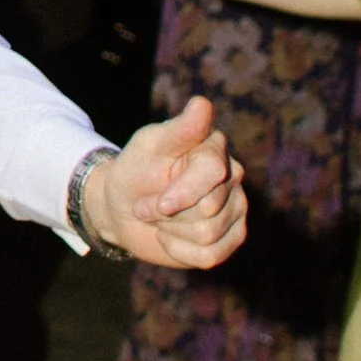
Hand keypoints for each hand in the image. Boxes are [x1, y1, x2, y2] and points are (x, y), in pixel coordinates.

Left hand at [79, 97, 246, 270]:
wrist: (124, 208)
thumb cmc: (136, 171)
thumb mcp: (148, 148)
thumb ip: (178, 130)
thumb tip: (202, 104)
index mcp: (214, 147)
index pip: (211, 172)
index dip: (181, 193)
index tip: (155, 203)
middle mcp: (232, 175)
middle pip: (208, 210)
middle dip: (167, 213)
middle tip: (148, 205)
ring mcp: (236, 207)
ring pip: (208, 235)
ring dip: (171, 231)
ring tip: (159, 217)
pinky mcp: (231, 237)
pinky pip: (210, 256)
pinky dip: (180, 251)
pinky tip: (170, 237)